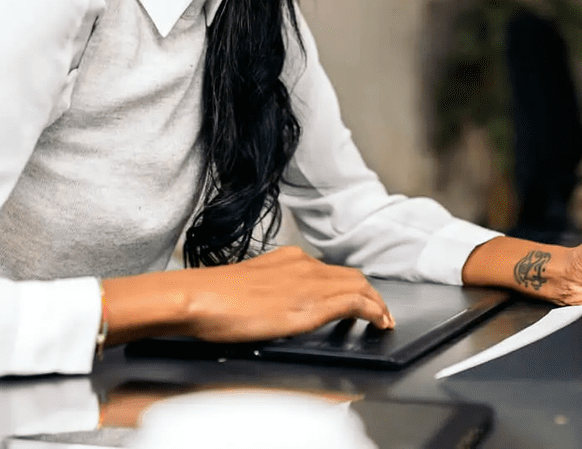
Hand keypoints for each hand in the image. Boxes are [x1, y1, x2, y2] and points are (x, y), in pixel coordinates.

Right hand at [101, 245, 392, 347]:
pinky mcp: (312, 303)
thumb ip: (268, 291)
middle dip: (369, 294)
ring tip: (383, 319)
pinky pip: (356, 302)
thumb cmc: (211, 298)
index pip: (329, 270)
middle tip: (378, 312)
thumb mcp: (247, 288)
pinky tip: (378, 322)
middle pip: (350, 275)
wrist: (199, 297)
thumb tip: (271, 306)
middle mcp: (303, 264)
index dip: (349, 286)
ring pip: (358, 285)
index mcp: (288, 258)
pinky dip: (373, 310)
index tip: (356, 299)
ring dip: (376, 302)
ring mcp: (309, 282)